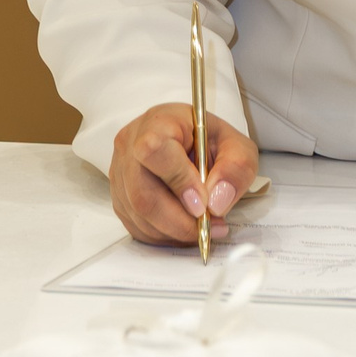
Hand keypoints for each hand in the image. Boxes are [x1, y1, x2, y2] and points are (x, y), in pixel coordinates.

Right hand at [110, 103, 258, 248]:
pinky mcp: (118, 196)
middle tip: (210, 226)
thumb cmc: (210, 142)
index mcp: (160, 121)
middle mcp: (131, 144)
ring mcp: (120, 171)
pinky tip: (183, 227)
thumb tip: (216, 202)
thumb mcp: (237, 146)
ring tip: (203, 227)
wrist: (191, 143)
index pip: (154, 150)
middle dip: (179, 221)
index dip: (178, 181)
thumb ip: (235, 168)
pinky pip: (135, 226)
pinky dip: (163, 235)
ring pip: (138, 215)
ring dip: (174, 231)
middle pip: (142, 194)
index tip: (202, 204)